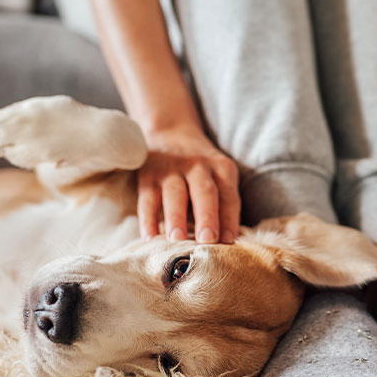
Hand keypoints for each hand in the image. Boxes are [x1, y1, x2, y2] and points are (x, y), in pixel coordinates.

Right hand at [137, 126, 239, 243]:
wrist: (170, 133)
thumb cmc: (201, 169)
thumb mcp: (218, 176)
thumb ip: (223, 204)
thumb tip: (226, 242)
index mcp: (222, 168)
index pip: (229, 196)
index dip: (230, 219)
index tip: (228, 241)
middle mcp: (198, 166)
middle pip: (204, 192)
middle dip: (207, 216)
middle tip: (207, 240)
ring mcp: (171, 169)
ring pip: (174, 194)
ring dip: (176, 217)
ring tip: (177, 240)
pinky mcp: (148, 175)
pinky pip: (147, 199)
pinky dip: (147, 220)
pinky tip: (149, 238)